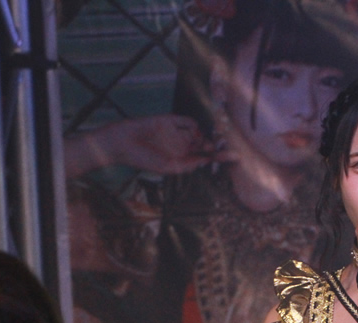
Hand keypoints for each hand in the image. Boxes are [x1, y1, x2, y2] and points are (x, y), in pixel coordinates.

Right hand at [107, 114, 229, 173]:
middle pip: (206, 144)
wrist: (122, 143)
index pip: (206, 157)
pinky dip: (192, 125)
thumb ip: (188, 165)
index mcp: (183, 159)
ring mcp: (177, 133)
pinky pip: (187, 121)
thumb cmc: (143, 159)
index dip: (220, 156)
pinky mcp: (170, 121)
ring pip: (199, 132)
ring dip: (205, 136)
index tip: (235, 156)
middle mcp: (182, 146)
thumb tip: (207, 160)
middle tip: (225, 145)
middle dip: (216, 145)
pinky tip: (193, 132)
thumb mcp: (168, 167)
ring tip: (209, 142)